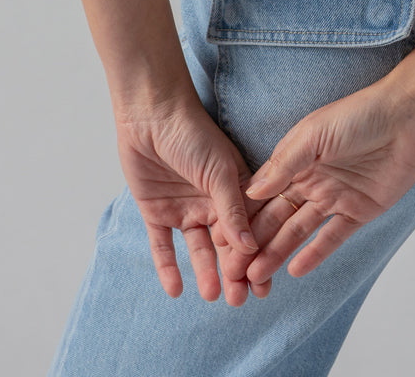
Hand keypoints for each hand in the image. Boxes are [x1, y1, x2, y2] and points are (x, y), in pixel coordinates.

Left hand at [114, 93, 271, 303]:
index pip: (248, 229)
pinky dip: (168, 268)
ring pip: (198, 250)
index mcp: (234, 189)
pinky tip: (175, 290)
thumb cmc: (193, 133)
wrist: (150, 115)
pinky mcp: (156, 212)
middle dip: (234, 273)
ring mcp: (184, 208)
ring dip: (205, 273)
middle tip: (239, 301)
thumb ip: (232, 209)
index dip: (256, 257)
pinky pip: (163, 246)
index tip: (264, 285)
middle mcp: (211, 202)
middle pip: (225, 246)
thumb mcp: (219, 171)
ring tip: (214, 296)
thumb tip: (249, 247)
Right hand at [240, 77, 414, 284]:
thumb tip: (250, 191)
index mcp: (296, 160)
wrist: (408, 118)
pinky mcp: (359, 211)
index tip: (221, 242)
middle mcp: (311, 180)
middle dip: (254, 243)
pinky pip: (333, 237)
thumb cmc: (359, 115)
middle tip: (234, 271)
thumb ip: (284, 165)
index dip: (242, 217)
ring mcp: (334, 197)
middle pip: (277, 217)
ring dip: (278, 253)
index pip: (262, 194)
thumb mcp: (314, 134)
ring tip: (257, 277)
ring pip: (299, 231)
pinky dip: (314, 254)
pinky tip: (295, 271)